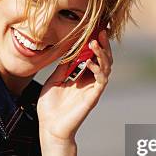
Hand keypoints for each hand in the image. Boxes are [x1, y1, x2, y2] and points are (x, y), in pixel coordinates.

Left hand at [37, 29, 112, 145]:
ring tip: (95, 43)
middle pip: (104, 59)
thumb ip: (64, 66)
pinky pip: (101, 80)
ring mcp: (93, 89)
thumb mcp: (54, 80)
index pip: (93, 56)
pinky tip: (91, 62)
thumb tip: (69, 48)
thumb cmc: (50, 106)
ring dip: (102, 54)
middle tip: (101, 31)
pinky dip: (98, 69)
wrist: (49, 127)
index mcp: (81, 76)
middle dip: (103, 44)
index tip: (94, 29)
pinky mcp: (93, 97)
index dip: (95, 43)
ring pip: (106, 67)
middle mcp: (90, 81)